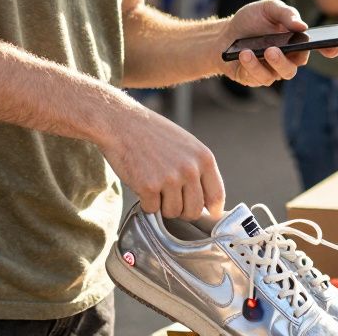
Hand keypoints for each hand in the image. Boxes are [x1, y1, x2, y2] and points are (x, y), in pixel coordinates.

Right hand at [99, 105, 223, 219]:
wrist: (121, 123)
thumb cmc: (153, 133)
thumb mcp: (186, 144)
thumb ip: (199, 169)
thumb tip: (209, 204)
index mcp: (204, 158)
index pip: (216, 196)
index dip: (211, 210)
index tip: (207, 215)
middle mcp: (190, 169)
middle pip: (194, 211)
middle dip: (182, 209)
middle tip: (169, 197)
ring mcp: (170, 179)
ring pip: (173, 213)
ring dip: (162, 205)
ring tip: (154, 184)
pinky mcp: (149, 187)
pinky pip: (152, 210)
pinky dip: (145, 202)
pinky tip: (141, 183)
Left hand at [218, 0, 337, 86]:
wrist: (224, 34)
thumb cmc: (251, 21)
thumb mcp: (267, 8)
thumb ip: (285, 13)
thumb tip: (302, 26)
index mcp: (296, 41)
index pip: (318, 47)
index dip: (329, 48)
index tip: (333, 48)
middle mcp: (288, 58)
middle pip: (297, 64)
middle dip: (286, 59)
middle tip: (273, 50)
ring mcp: (273, 70)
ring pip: (280, 74)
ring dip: (269, 63)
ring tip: (255, 51)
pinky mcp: (256, 78)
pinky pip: (258, 77)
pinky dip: (251, 65)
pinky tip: (244, 54)